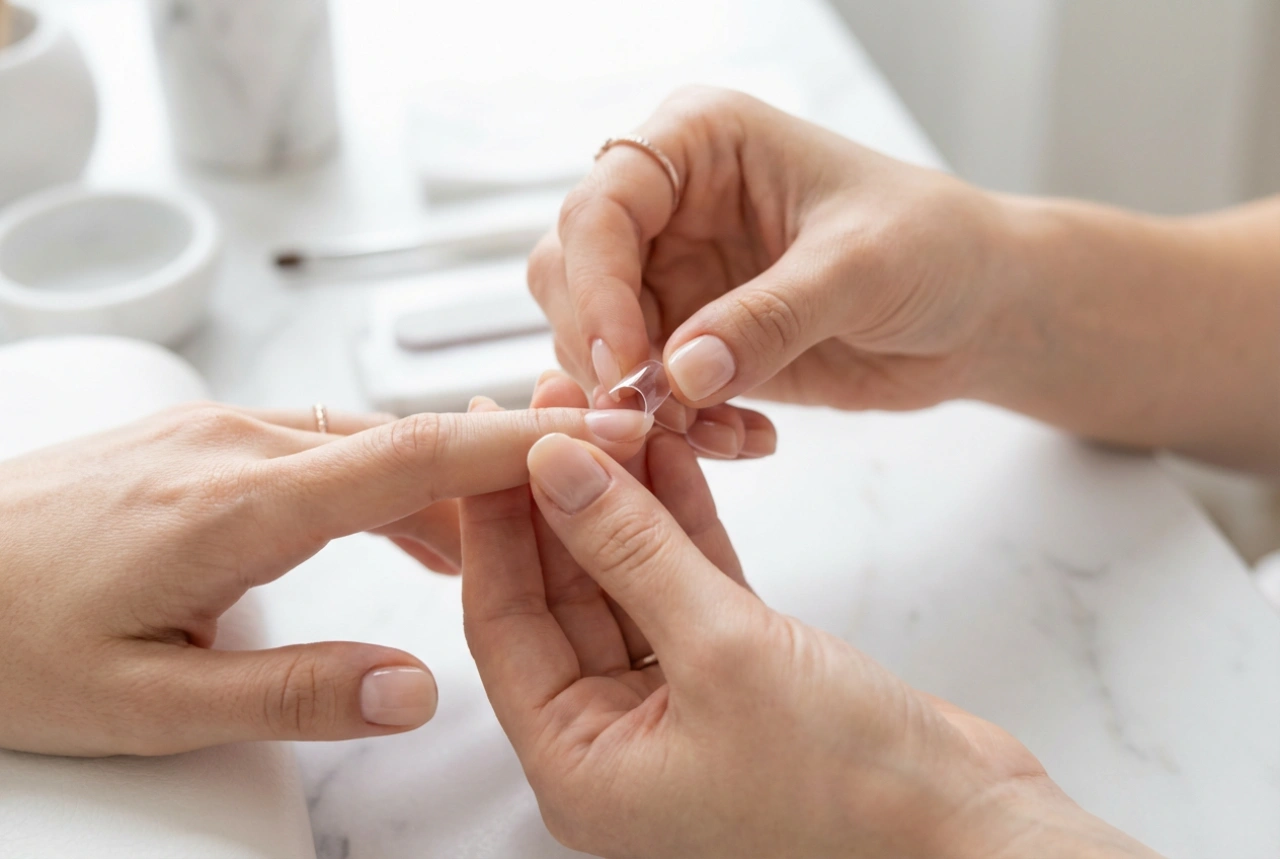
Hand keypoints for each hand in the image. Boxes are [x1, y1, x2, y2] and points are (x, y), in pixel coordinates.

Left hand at [0, 400, 651, 755]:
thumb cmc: (6, 640)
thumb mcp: (148, 705)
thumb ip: (294, 695)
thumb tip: (415, 690)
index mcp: (234, 506)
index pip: (412, 455)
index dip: (518, 448)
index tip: (601, 435)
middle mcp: (233, 443)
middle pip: (405, 440)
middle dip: (501, 471)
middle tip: (578, 504)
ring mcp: (214, 428)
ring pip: (367, 441)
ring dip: (439, 485)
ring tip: (489, 551)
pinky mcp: (199, 434)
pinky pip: (322, 442)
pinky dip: (383, 479)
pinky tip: (398, 527)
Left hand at [461, 395, 1159, 857]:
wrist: (971, 831)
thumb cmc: (854, 788)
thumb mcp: (722, 650)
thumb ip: (632, 552)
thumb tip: (556, 470)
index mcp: (582, 769)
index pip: (506, 622)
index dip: (498, 520)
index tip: (493, 435)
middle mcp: (616, 744)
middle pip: (562, 596)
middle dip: (559, 497)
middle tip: (552, 405)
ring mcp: (676, 710)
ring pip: (627, 582)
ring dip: (622, 500)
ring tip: (609, 410)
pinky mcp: (734, 678)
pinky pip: (686, 587)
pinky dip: (681, 524)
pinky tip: (670, 457)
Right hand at [529, 85, 1007, 412]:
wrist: (978, 310)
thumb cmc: (936, 246)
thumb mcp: (861, 267)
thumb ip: (770, 316)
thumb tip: (679, 374)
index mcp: (701, 142)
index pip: (603, 203)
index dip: (596, 284)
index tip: (626, 362)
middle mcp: (672, 204)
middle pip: (570, 272)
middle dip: (602, 350)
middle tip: (649, 415)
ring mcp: (676, 274)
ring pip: (594, 341)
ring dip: (639, 401)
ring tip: (720, 432)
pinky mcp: (691, 339)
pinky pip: (644, 391)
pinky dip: (676, 426)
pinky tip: (743, 438)